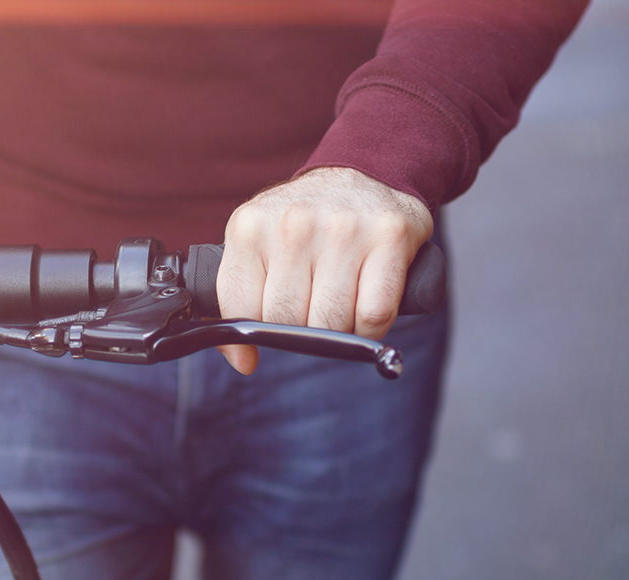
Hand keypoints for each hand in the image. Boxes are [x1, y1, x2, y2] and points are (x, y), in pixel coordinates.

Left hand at [213, 166, 433, 374]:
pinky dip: (370, 327)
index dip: (252, 338)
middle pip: (288, 322)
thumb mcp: (257, 240)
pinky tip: (365, 306)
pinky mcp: (389, 237)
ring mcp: (343, 229)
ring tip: (339, 304)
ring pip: (331, 324)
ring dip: (337, 331)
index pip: (241, 311)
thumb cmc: (307, 221)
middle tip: (311, 308)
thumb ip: (239, 294)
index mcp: (251, 227)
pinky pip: (374, 315)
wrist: (367, 171)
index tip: (262, 342)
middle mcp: (294, 224)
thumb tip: (242, 360)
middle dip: (299, 330)